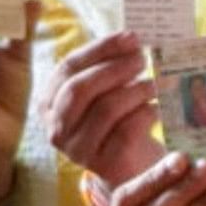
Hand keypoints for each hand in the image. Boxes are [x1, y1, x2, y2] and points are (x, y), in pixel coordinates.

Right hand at [46, 32, 162, 187]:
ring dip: (135, 90)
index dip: (100, 49)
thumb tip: (131, 38)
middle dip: (115, 68)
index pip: (68, 67)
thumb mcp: (106, 92)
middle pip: (80, 88)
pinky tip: (157, 107)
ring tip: (155, 83)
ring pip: (105, 109)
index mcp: (49, 103)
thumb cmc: (118, 121)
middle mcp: (56, 128)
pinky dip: (145, 113)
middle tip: (143, 59)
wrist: (132, 168)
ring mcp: (77, 149)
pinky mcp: (103, 165)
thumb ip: (109, 66)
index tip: (131, 37)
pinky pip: (126, 131)